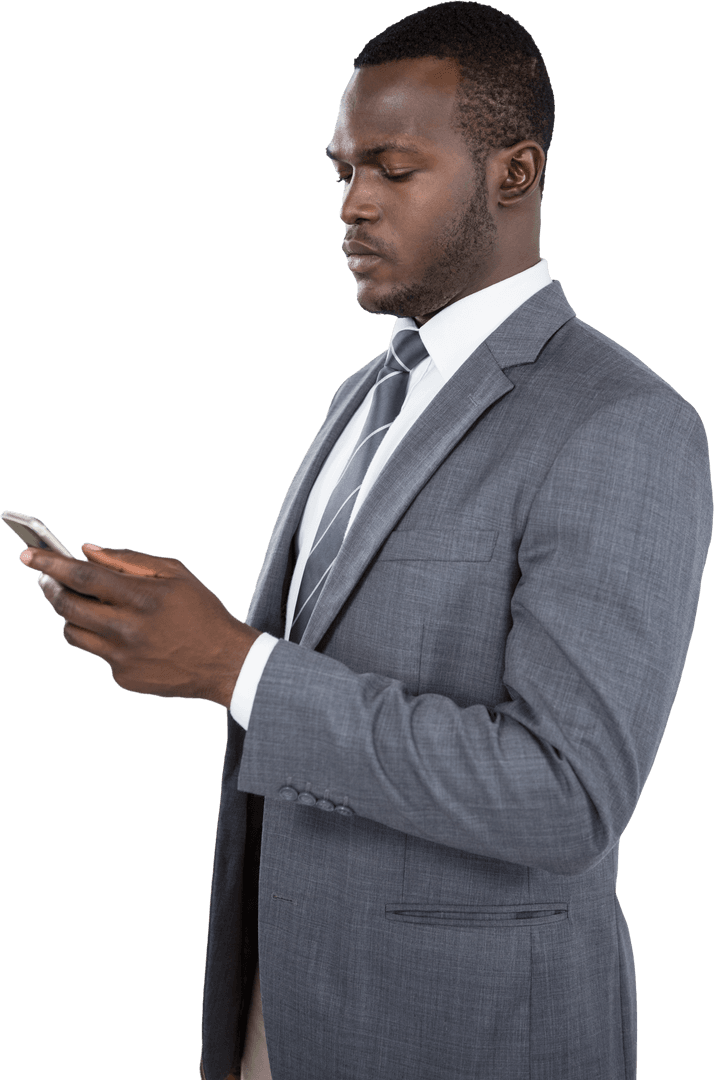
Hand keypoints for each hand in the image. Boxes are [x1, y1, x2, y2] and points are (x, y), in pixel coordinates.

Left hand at [19, 543, 261, 706]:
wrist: (225, 663)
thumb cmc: (202, 612)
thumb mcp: (175, 574)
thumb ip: (129, 560)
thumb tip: (87, 551)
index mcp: (143, 597)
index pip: (84, 576)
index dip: (51, 563)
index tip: (28, 554)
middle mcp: (128, 629)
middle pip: (68, 606)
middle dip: (50, 588)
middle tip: (46, 580)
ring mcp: (123, 657)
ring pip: (73, 633)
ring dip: (73, 616)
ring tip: (91, 609)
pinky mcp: (123, 679)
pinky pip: (97, 654)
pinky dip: (104, 640)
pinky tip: (129, 638)